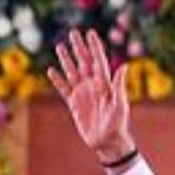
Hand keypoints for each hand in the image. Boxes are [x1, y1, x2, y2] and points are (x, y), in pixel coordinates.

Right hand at [46, 29, 135, 164]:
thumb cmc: (117, 124)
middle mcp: (92, 85)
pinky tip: (51, 70)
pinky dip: (57, 80)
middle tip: (73, 32)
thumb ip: (119, 85)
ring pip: (72, 71)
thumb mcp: (120, 104)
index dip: (94, 47)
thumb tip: (124, 65)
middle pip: (84, 61)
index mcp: (104, 83)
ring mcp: (82, 93)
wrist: (107, 142)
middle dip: (79, 47)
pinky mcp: (73, 103)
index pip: (98, 60)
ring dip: (66, 59)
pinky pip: (63, 88)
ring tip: (60, 45)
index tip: (90, 33)